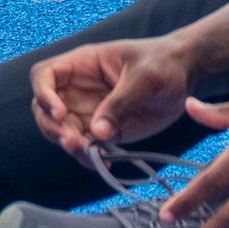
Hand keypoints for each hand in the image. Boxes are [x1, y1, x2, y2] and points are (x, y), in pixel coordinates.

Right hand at [31, 36, 196, 160]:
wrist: (185, 75)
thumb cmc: (162, 64)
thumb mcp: (144, 77)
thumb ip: (121, 102)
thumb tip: (97, 131)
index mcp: (83, 64)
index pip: (45, 75)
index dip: (44, 94)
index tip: (60, 114)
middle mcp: (79, 88)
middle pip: (45, 108)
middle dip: (53, 127)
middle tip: (74, 143)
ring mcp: (90, 110)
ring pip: (62, 131)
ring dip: (69, 145)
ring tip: (90, 155)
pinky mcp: (106, 129)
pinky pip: (86, 146)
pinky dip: (89, 158)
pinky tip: (107, 163)